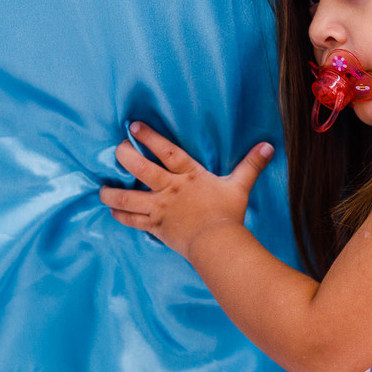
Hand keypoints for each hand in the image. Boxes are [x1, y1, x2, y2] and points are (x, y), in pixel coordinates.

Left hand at [99, 122, 273, 259]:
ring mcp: (159, 208)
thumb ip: (251, 165)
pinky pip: (132, 220)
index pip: (165, 150)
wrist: (218, 244)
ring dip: (111, 192)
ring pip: (127, 196)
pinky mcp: (155, 227)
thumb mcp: (240, 186)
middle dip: (124, 156)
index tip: (132, 127)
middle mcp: (169, 188)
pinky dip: (121, 215)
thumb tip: (268, 146)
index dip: (148, 136)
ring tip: (103, 189)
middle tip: (117, 149)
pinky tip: (113, 211)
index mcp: (188, 175)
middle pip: (139, 168)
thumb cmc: (228, 214)